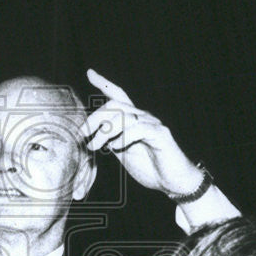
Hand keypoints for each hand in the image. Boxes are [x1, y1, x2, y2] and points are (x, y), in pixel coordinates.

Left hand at [82, 69, 203, 197]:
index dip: (105, 84)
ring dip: (104, 131)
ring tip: (96, 146)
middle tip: (83, 134)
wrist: (173, 182)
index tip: (90, 74)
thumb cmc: (149, 167)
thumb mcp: (122, 152)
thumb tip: (91, 135)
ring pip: (124, 115)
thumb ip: (109, 140)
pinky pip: (139, 129)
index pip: (119, 95)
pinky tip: (115, 147)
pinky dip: (123, 137)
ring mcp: (152, 124)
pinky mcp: (160, 135)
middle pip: (115, 105)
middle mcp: (143, 117)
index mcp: (133, 119)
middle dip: (95, 117)